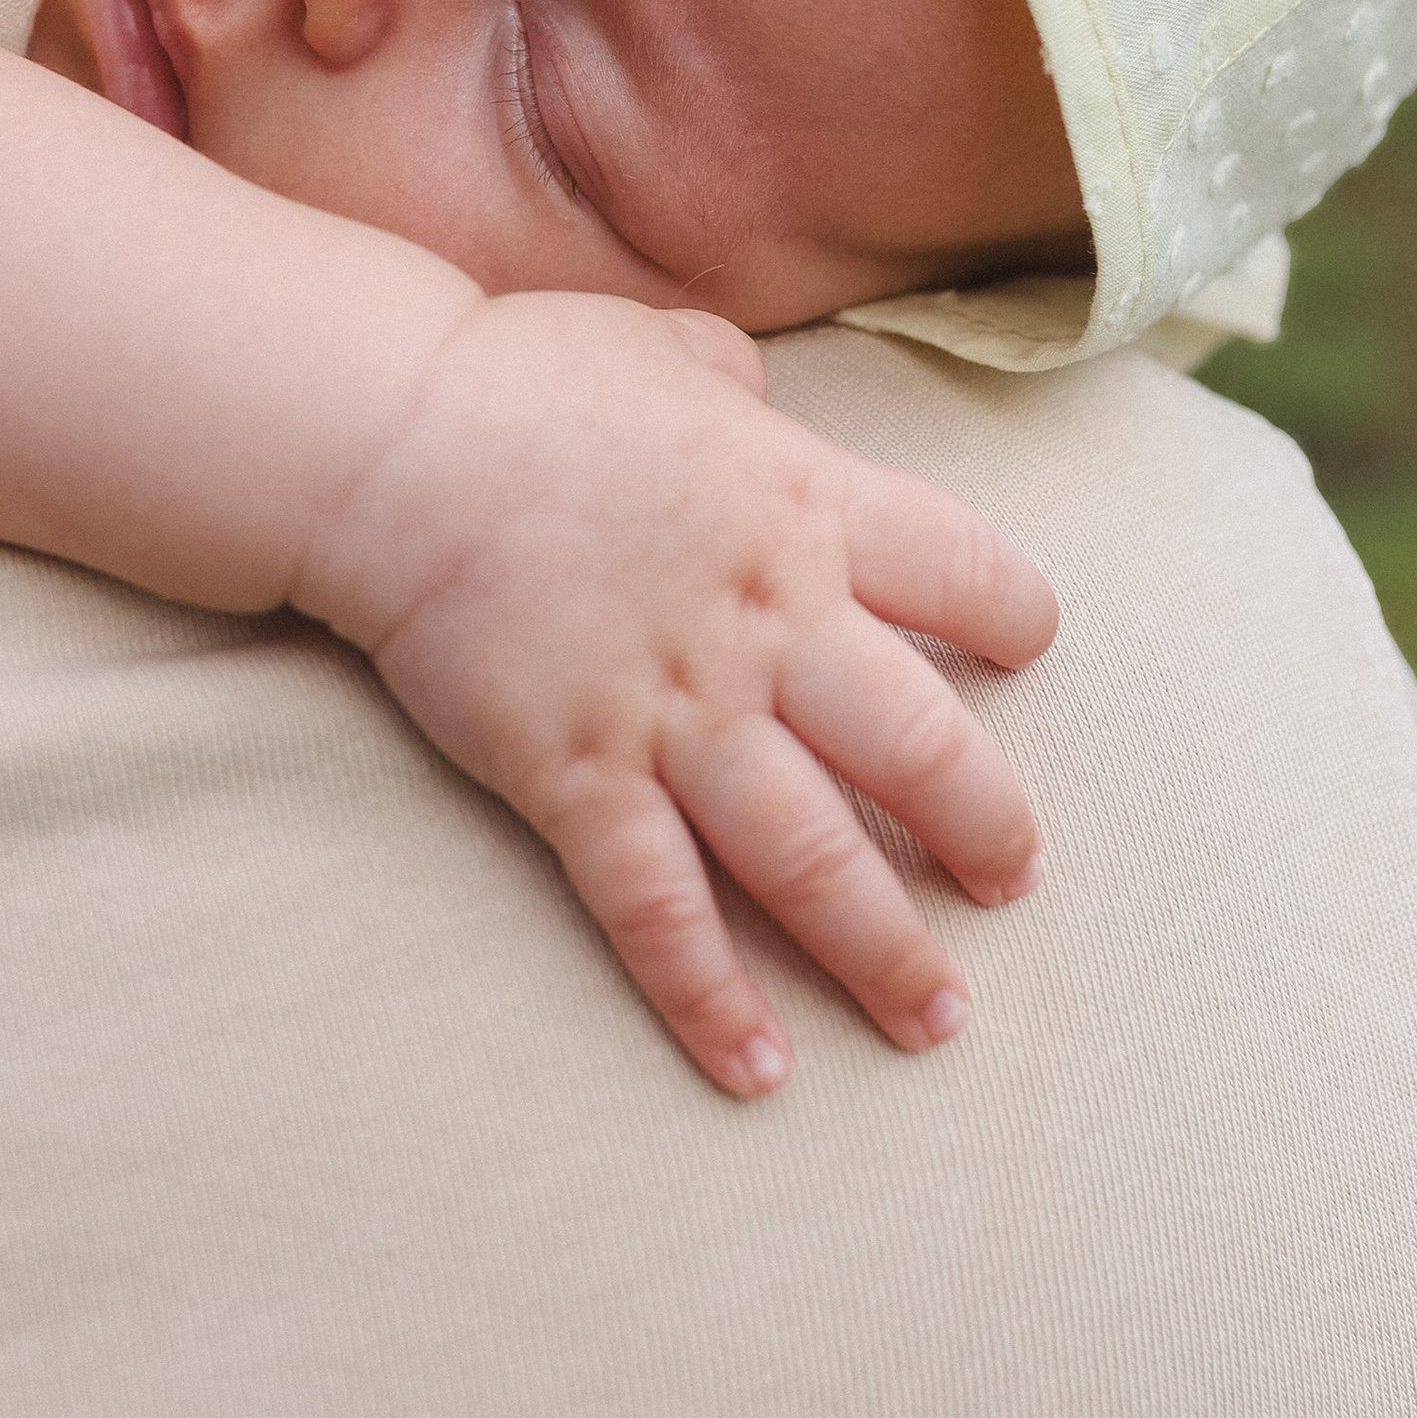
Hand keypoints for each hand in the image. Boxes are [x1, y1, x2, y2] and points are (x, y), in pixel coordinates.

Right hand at [294, 293, 1056, 1097]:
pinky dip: (711, 1000)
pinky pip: (660, 911)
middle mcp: (767, 623)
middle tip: (1015, 883)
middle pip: (923, 751)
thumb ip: (722, 377)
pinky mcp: (578, 777)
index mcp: (804, 506)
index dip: (1013, 616)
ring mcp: (675, 711)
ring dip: (886, 951)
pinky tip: (760, 1071)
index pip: (968, 574)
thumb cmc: (522, 375)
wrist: (390, 435)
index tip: (1026, 651)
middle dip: (987, 831)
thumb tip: (735, 379)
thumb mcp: (657, 347)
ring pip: (815, 860)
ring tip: (935, 1019)